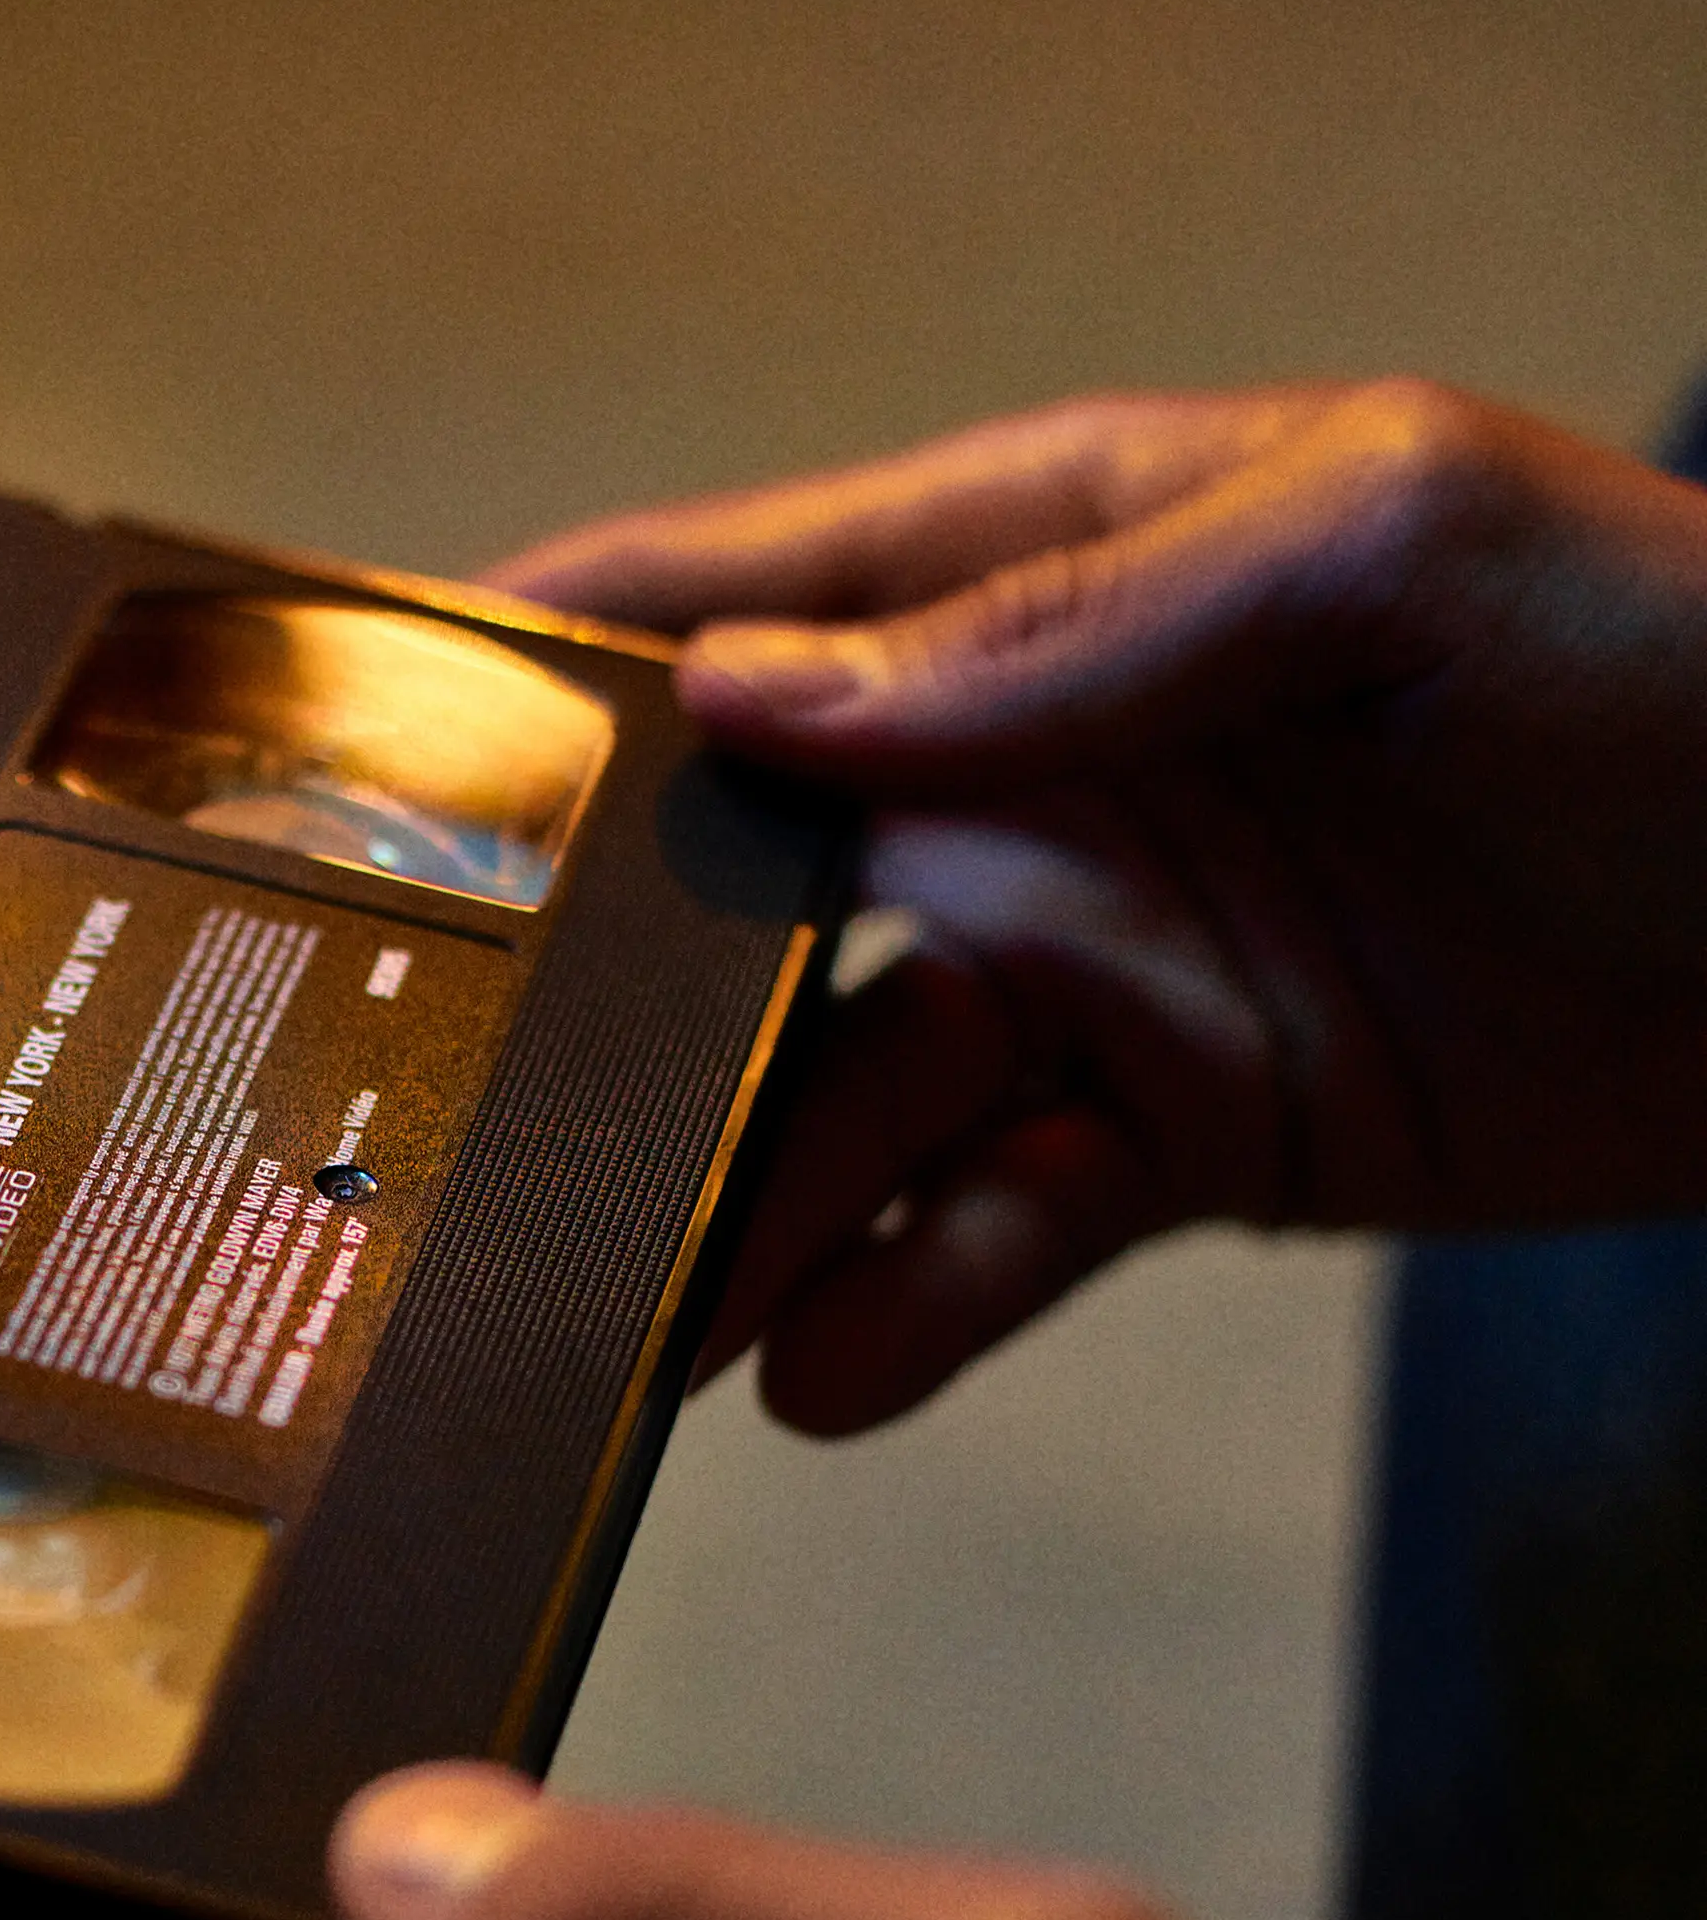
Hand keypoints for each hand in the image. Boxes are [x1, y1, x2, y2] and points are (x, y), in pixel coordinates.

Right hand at [492, 383, 1706, 1427]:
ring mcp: (1093, 966)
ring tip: (623, 1316)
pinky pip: (991, 1230)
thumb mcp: (1389, 548)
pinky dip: (906, 1303)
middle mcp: (1027, 778)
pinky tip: (830, 1371)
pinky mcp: (1174, 1134)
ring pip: (837, 1100)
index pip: (734, 598)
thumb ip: (1067, 622)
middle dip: (592, 1003)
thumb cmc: (1682, 664)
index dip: (536, 670)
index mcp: (1045, 570)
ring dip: (729, 1205)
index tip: (345, 761)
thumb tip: (761, 703)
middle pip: (737, 895)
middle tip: (436, 1116)